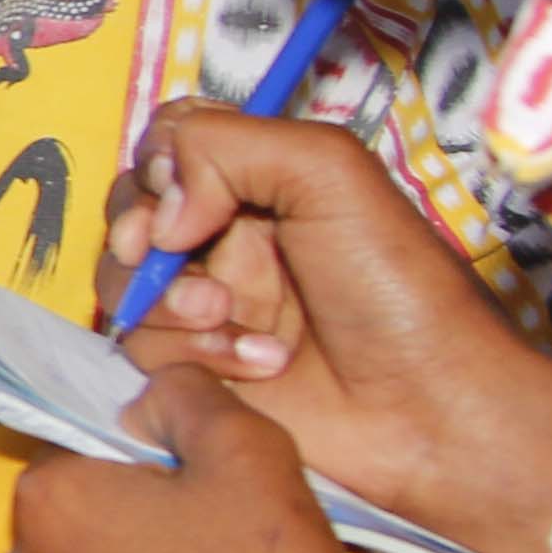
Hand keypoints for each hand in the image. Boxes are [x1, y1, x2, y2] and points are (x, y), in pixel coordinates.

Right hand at [100, 109, 551, 552]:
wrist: (428, 410)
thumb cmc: (398, 287)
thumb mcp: (331, 172)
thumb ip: (227, 146)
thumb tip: (158, 209)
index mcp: (261, 183)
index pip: (169, 143)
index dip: (157, 159)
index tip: (176, 185)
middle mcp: (227, 240)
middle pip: (129, 210)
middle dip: (141, 229)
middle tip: (174, 247)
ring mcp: (207, 308)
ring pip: (123, 284)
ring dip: (171, 298)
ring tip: (230, 315)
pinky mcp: (196, 373)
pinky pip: (141, 350)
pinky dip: (194, 353)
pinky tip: (260, 366)